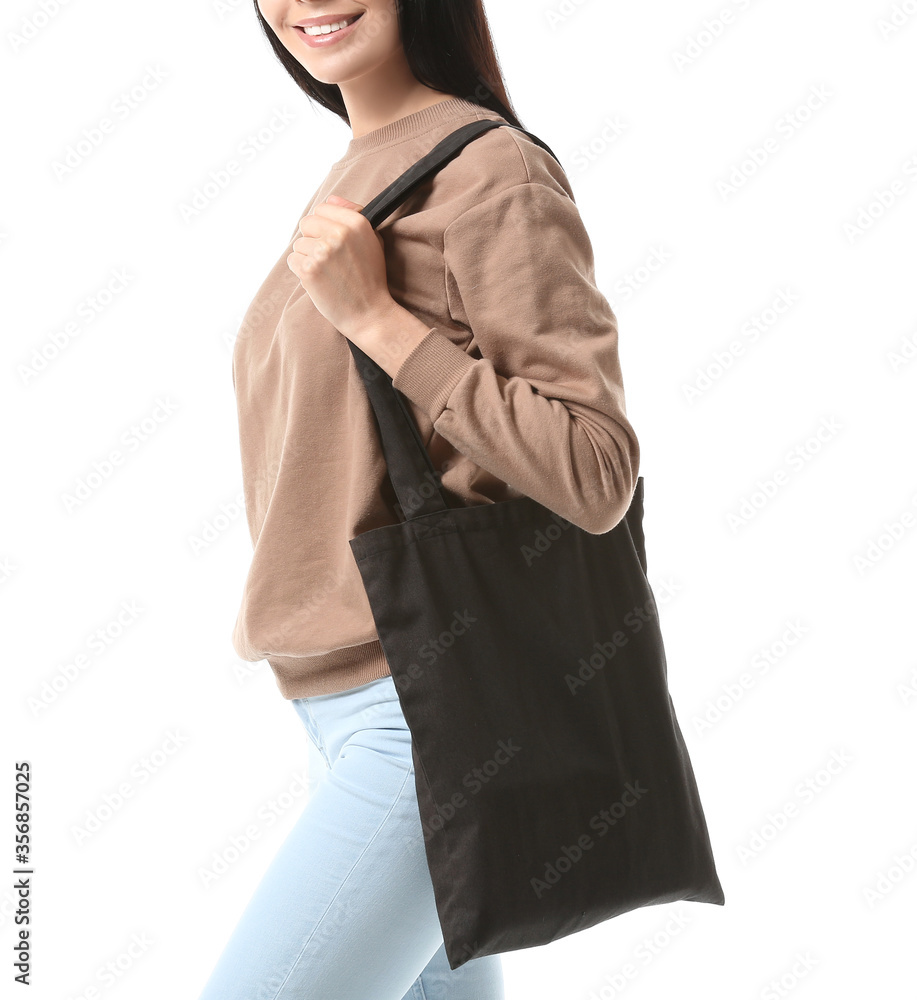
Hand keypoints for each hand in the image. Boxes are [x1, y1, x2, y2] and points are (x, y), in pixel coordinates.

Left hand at [287, 194, 394, 338]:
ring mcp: (322, 252)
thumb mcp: (372, 241)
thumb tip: (331, 198)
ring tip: (328, 273)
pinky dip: (302, 272)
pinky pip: (293, 261)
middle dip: (313, 239)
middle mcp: (339, 234)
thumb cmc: (371, 278)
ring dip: (308, 258)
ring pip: (298, 244)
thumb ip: (352, 215)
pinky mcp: (309, 270)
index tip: (332, 240)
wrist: (369, 313)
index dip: (324, 225)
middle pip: (306, 223)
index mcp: (356, 223)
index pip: (322, 208)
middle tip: (328, 259)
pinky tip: (320, 281)